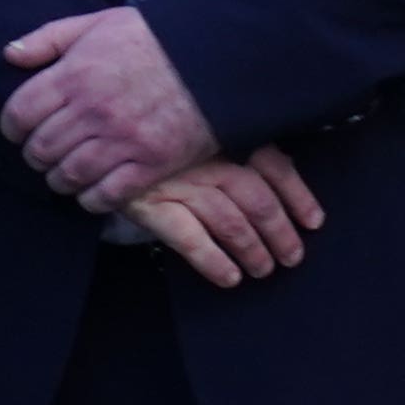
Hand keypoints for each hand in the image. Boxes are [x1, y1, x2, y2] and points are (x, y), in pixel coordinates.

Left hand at [2, 7, 216, 204]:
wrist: (218, 55)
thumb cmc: (155, 37)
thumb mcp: (98, 24)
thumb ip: (49, 39)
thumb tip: (10, 54)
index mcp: (74, 75)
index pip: (19, 114)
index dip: (12, 128)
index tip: (20, 131)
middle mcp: (93, 110)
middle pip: (41, 149)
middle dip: (36, 156)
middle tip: (45, 155)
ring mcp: (123, 139)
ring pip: (69, 175)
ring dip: (60, 179)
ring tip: (66, 173)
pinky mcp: (152, 163)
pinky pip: (107, 194)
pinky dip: (92, 198)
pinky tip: (92, 191)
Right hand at [121, 145, 327, 289]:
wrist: (90, 134)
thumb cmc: (152, 134)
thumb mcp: (195, 127)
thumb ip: (230, 141)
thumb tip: (278, 169)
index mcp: (223, 134)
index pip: (274, 167)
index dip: (298, 197)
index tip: (313, 222)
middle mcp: (205, 157)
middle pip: (257, 199)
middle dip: (279, 233)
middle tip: (291, 257)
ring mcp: (178, 181)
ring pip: (230, 221)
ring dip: (252, 250)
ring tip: (263, 270)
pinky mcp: (148, 204)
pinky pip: (189, 237)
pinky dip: (212, 260)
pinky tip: (229, 277)